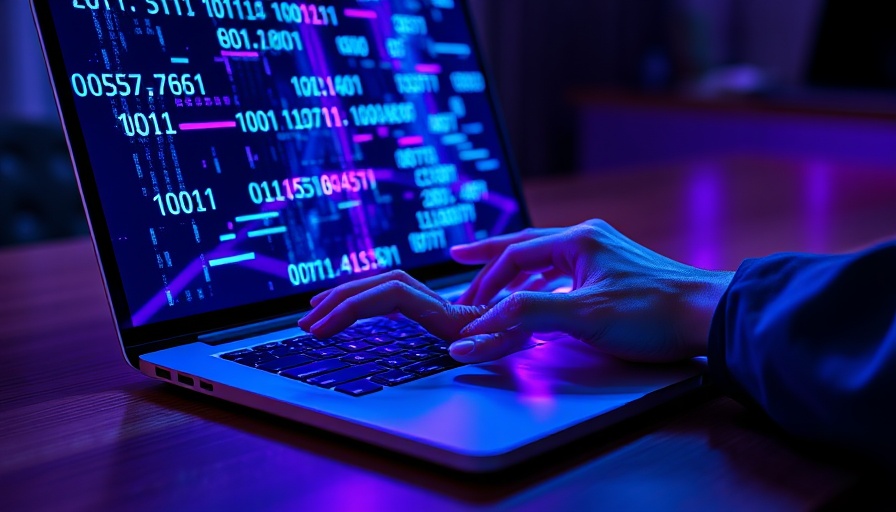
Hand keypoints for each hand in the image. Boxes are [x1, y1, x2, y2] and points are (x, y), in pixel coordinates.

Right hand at [299, 220, 733, 363]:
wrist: (711, 316)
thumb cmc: (654, 312)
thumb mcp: (582, 315)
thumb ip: (527, 317)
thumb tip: (478, 328)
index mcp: (578, 240)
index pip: (515, 255)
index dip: (484, 281)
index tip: (464, 304)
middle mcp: (589, 241)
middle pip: (527, 247)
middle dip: (492, 259)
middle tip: (461, 261)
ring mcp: (605, 256)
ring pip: (547, 259)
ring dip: (517, 273)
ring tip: (494, 281)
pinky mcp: (617, 275)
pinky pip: (566, 273)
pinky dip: (543, 284)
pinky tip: (540, 297)